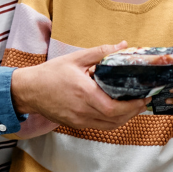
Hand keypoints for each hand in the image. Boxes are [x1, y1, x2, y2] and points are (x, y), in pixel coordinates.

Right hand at [11, 42, 149, 130]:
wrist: (29, 90)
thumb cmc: (50, 74)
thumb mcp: (75, 58)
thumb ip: (100, 52)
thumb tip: (122, 45)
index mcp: (84, 93)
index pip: (115, 108)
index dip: (133, 106)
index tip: (143, 97)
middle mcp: (83, 111)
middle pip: (116, 120)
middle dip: (133, 112)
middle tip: (143, 101)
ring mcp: (79, 120)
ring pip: (110, 126)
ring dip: (124, 118)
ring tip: (133, 106)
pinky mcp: (76, 124)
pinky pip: (100, 126)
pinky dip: (112, 121)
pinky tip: (116, 110)